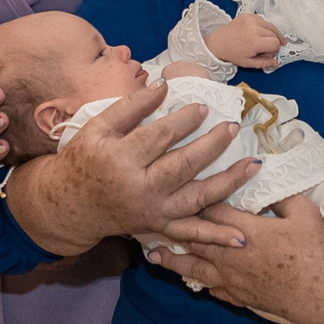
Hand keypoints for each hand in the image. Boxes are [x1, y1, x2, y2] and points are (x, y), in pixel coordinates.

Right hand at [54, 81, 255, 234]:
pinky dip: (216, 237)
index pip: (160, 137)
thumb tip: (164, 86)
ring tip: (253, 164)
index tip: (203, 106)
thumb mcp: (98, 127)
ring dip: (228, 182)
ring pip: (196, 198)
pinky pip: (191, 234)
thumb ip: (131, 106)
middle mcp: (139, 189)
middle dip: (212, 145)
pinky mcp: (158, 227)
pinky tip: (241, 237)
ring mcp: (152, 212)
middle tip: (232, 126)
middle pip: (183, 165)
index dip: (184, 120)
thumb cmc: (85, 159)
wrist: (70, 204)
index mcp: (120, 160)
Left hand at [149, 199, 323, 323]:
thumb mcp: (306, 214)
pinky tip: (192, 280)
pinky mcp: (242, 298)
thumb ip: (282, 197)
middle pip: (192, 240)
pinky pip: (213, 289)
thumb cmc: (320, 254)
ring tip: (152, 254)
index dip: (191, 196)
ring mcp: (234, 281)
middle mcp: (231, 257)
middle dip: (168, 229)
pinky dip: (199, 282)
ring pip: (194, 269)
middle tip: (143, 220)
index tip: (173, 185)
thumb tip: (269, 183)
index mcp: (245, 231)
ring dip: (172, 260)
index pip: (209, 209)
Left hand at [203, 14, 285, 69]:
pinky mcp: (247, 15)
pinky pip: (263, 19)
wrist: (218, 43)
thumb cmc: (231, 53)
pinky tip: (258, 32)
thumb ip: (264, 63)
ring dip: (270, 33)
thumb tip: (275, 63)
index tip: (267, 53)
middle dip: (272, 42)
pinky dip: (263, 26)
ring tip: (265, 40)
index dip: (274, 50)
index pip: (276, 43)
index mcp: (254, 42)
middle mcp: (253, 28)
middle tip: (264, 49)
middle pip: (275, 34)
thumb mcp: (248, 63)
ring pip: (271, 26)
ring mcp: (250, 20)